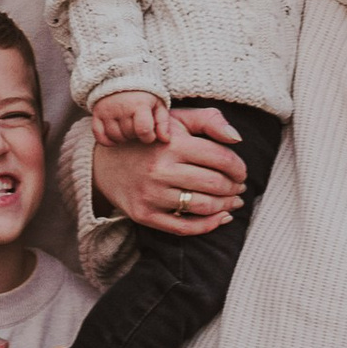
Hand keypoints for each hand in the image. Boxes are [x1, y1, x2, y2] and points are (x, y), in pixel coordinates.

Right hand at [92, 90, 170, 145]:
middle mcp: (121, 107)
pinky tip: (115, 137)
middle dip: (136, 135)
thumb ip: (163, 123)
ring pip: (115, 137)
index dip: (149, 137)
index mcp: (139, 104)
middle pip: (129, 134)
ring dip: (123, 138)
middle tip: (138, 127)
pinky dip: (108, 141)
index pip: (143, 131)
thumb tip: (165, 140)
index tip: (150, 133)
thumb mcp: (158, 104)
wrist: (123, 76)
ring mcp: (107, 110)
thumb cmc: (145, 94)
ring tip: (128, 129)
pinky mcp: (97, 113)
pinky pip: (100, 136)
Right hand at [93, 101, 246, 235]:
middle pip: (215, 184)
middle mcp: (161, 170)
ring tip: (233, 201)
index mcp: (172, 144)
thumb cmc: (150, 140)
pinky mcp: (144, 215)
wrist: (105, 161)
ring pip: (203, 206)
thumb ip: (209, 120)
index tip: (242, 172)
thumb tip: (237, 138)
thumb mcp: (176, 120)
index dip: (238, 168)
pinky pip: (184, 227)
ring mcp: (151, 195)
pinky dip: (208, 225)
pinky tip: (221, 217)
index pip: (220, 159)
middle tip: (239, 187)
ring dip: (226, 206)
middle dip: (234, 188)